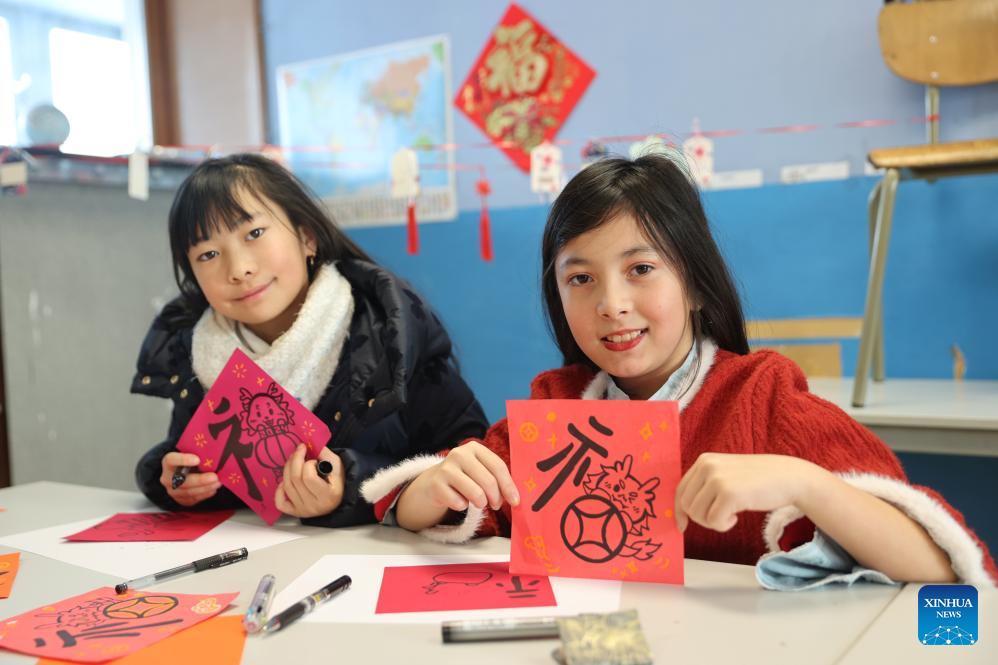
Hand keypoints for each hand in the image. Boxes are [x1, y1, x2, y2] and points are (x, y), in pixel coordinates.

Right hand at [160, 452, 219, 506]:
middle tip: (215, 477)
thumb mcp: (192, 453)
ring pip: (188, 492)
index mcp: (168, 462)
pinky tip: (213, 489)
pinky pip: (192, 499)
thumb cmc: (190, 459)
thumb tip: (214, 453)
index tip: (198, 460)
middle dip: (200, 480)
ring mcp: (172, 490)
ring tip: (218, 483)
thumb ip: (199, 453)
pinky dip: (204, 495)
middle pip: (182, 480)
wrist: (184, 471)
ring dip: (205, 488)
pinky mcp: (179, 499)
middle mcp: (167, 477)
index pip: (172, 460)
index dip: (184, 460)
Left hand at [275, 445, 343, 517]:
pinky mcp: (295, 512)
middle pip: (295, 480)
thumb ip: (324, 453)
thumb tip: (309, 444)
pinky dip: (279, 490)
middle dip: (295, 460)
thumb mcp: (336, 464)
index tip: (314, 460)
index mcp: (328, 495)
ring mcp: (303, 510)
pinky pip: (280, 502)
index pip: (308, 477)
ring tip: (293, 460)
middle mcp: (314, 505)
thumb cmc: (337, 480)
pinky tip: (285, 481)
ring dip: (287, 469)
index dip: (308, 464)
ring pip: (287, 487)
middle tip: (299, 450)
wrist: (338, 497)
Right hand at [405, 441, 519, 512]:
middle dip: (496, 498)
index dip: (509, 486)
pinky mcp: (436, 484)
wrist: (433, 482)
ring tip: (478, 502)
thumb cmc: (464, 477)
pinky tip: (458, 500)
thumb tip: (515, 498)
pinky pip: (459, 503)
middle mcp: (459, 454)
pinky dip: (462, 506)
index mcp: (475, 448)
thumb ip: (496, 479)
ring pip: (476, 494)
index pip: (498, 466)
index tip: (515, 502)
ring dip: (481, 503)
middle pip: (488, 481)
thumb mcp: (479, 471)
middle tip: (496, 505)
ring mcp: (446, 468)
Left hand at [674, 453, 817, 532]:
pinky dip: (724, 525)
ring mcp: (717, 479)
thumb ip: (706, 484)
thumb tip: (683, 510)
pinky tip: (737, 516)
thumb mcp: (726, 474)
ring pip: (698, 515)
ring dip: (714, 522)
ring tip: (731, 514)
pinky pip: (714, 522)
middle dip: (701, 518)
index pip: (680, 490)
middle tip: (722, 516)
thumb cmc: (758, 480)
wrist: (788, 477)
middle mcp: (707, 466)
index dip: (679, 511)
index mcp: (704, 461)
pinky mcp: (728, 494)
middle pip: (687, 505)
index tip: (682, 525)